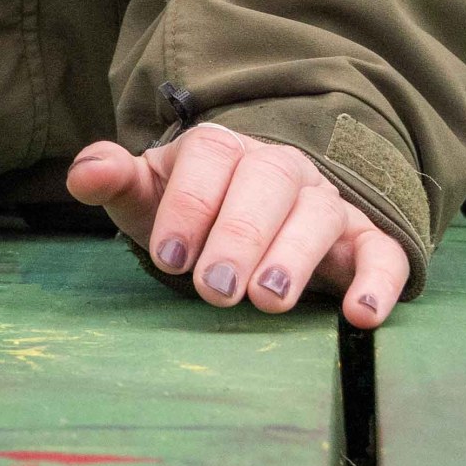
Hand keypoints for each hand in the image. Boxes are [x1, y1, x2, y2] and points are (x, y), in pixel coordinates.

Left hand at [64, 122, 410, 328]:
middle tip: (214, 289)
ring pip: (318, 215)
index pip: (208, 163)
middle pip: (265, 186)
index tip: (168, 256)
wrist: (247, 219)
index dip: (188, 206)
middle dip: (238, 237)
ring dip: (295, 257)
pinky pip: (382, 253)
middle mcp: (278, 167)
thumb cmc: (189, 212)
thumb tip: (83, 173)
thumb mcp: (147, 196)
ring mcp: (324, 201)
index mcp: (221, 149)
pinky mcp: (364, 241)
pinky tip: (360, 315)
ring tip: (269, 300)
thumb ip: (113, 180)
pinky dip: (377, 282)